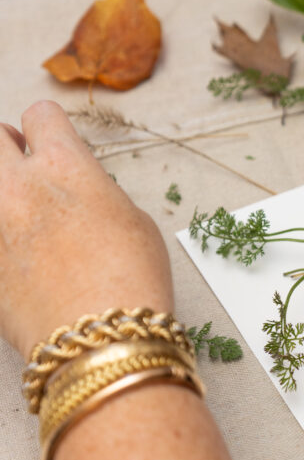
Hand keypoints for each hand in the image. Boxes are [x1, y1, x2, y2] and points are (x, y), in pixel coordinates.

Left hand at [0, 101, 173, 358]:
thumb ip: (96, 194)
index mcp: (64, 166)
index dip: (47, 129)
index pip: (40, 116)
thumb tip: (78, 194)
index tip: (50, 143)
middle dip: (5, 146)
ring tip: (16, 213)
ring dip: (1, 193)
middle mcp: (16, 186)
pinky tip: (16, 257)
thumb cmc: (130, 284)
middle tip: (18, 168)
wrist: (98, 343)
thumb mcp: (134, 223)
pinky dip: (1, 237)